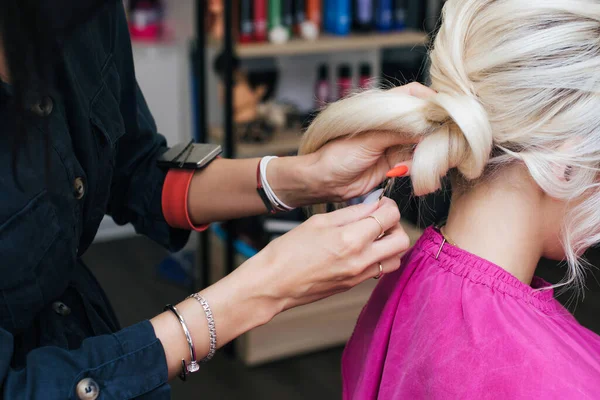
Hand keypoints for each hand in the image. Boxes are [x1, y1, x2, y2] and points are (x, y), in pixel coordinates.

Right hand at [234, 198, 408, 313]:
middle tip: (380, 218)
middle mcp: (361, 259)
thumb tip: (373, 205)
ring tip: (372, 235)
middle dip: (395, 225)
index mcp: (351, 239)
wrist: (273, 284)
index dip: (389, 205)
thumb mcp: (319, 221)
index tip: (381, 203)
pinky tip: (361, 249)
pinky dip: (379, 257)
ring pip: (395, 258)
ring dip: (390, 244)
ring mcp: (359, 275)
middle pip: (402, 240)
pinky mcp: (354, 285)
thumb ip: (350, 213)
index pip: (389, 217)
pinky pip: (380, 270)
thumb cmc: (288, 251)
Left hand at [303, 82, 435, 201]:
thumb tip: (427, 125)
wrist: (323, 182)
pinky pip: (415, 162)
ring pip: (423, 142)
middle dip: (435, 129)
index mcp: (383, 109)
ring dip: (429, 151)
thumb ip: (399, 131)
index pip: (414, 95)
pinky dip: (419, 166)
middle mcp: (391, 124)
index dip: (431, 100)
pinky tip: (414, 170)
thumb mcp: (370, 139)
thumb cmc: (336, 155)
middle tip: (444, 139)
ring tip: (431, 158)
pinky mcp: (394, 164)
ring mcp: (394, 144)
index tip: (445, 110)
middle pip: (424, 120)